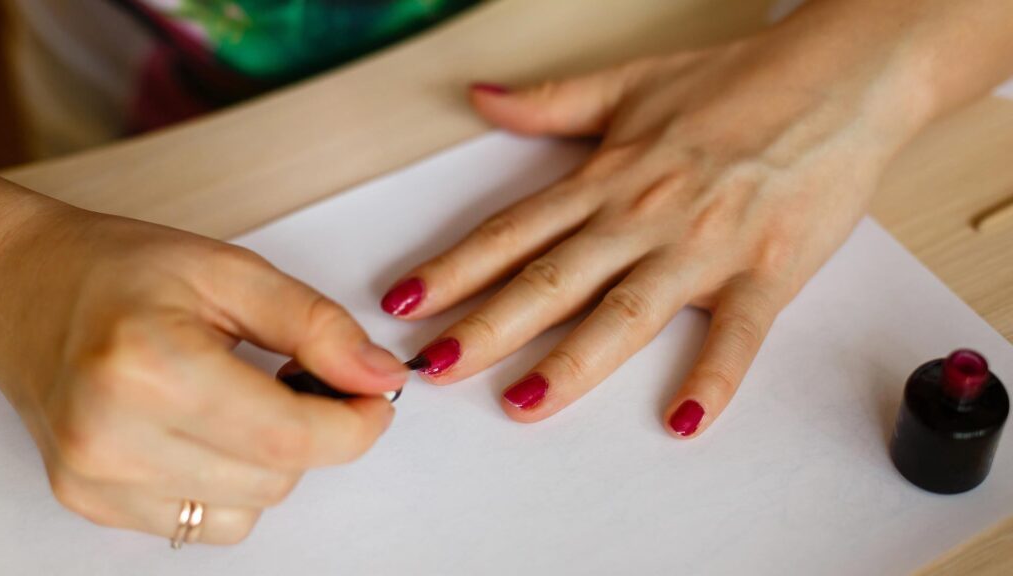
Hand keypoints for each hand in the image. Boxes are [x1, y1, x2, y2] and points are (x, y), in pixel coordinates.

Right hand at [0, 176, 405, 543]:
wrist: (24, 290)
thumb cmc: (118, 272)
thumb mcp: (230, 273)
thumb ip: (315, 326)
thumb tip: (379, 376)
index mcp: (151, 367)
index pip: (290, 437)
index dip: (355, 425)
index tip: (374, 398)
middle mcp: (114, 437)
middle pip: (276, 478)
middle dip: (315, 434)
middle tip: (302, 380)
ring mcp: (97, 480)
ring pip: (249, 510)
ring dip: (272, 462)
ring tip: (244, 401)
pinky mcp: (91, 502)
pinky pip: (205, 524)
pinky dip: (230, 484)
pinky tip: (208, 432)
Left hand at [380, 19, 928, 436]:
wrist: (837, 79)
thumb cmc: (736, 84)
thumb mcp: (629, 85)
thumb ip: (551, 102)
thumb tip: (483, 98)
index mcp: (607, 179)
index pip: (513, 232)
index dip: (452, 269)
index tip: (404, 304)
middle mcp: (643, 216)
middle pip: (551, 278)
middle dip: (486, 326)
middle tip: (434, 368)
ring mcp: (704, 246)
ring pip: (626, 311)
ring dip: (573, 361)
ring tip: (524, 402)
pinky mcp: (767, 270)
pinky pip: (737, 333)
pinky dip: (712, 377)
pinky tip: (683, 419)